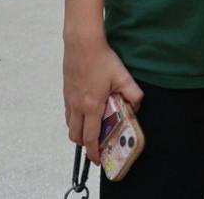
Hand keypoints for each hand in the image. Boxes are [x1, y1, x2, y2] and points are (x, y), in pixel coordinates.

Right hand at [63, 32, 142, 163]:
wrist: (82, 44)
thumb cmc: (102, 59)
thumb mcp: (123, 76)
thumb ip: (133, 93)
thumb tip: (137, 106)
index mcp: (91, 106)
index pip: (90, 137)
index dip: (94, 151)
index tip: (98, 159)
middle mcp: (77, 106)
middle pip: (76, 136)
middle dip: (85, 145)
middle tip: (96, 146)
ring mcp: (69, 100)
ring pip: (70, 126)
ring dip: (79, 132)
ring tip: (92, 130)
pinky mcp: (66, 93)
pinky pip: (68, 114)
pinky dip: (75, 120)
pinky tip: (86, 112)